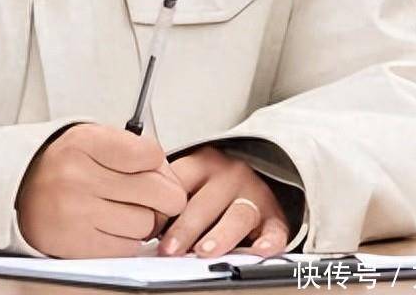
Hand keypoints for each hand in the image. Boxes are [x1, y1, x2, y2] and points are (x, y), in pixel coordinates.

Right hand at [16, 124, 187, 257]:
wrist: (18, 188)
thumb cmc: (63, 163)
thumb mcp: (91, 137)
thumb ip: (130, 148)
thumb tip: (170, 175)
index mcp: (84, 143)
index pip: (151, 154)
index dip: (159, 164)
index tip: (152, 168)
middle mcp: (79, 177)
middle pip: (158, 193)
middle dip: (165, 196)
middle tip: (156, 195)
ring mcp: (77, 213)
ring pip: (146, 224)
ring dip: (144, 220)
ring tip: (124, 209)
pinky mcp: (78, 246)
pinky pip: (127, 248)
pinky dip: (127, 240)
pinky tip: (113, 226)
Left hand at [158, 145, 289, 258]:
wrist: (263, 169)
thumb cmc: (216, 182)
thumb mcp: (194, 175)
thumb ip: (172, 192)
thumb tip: (140, 223)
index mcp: (204, 163)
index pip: (180, 180)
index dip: (162, 205)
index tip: (146, 224)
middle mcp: (230, 176)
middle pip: (205, 203)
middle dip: (185, 228)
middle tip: (168, 249)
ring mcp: (255, 195)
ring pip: (237, 215)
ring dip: (220, 235)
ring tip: (204, 251)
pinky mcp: (275, 217)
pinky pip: (275, 230)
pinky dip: (268, 241)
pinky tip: (259, 251)